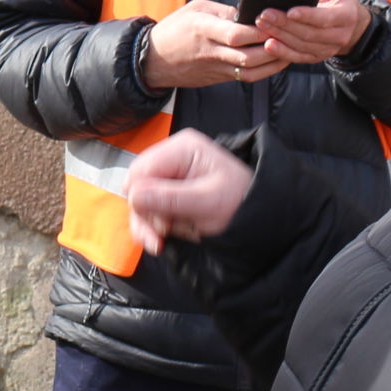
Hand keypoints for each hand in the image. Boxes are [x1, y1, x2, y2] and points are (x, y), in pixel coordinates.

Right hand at [123, 130, 255, 255]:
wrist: (255, 216)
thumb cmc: (239, 202)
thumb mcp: (209, 202)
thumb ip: (172, 199)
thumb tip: (134, 197)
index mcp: (182, 149)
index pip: (141, 170)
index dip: (142, 199)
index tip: (161, 224)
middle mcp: (170, 158)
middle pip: (136, 186)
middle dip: (145, 214)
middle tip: (163, 234)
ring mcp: (167, 176)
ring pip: (138, 201)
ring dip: (148, 224)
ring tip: (162, 241)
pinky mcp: (166, 192)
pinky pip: (146, 210)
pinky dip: (151, 227)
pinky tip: (160, 240)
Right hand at [142, 0, 290, 90]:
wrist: (154, 60)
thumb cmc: (175, 29)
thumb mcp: (195, 9)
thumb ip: (223, 11)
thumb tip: (251, 15)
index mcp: (203, 30)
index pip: (235, 34)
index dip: (258, 30)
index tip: (275, 22)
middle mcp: (210, 51)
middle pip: (248, 56)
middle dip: (272, 48)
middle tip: (289, 36)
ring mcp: (215, 68)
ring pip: (251, 71)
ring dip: (273, 63)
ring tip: (289, 50)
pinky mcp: (218, 78)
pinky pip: (245, 77)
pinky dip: (264, 69)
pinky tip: (275, 59)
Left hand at [253, 0, 370, 64]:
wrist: (351, 24)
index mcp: (347, 16)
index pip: (325, 18)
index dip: (307, 15)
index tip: (290, 11)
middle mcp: (339, 36)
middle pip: (309, 33)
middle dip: (285, 24)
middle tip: (265, 14)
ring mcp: (328, 49)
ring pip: (301, 45)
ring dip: (280, 36)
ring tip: (262, 25)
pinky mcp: (316, 57)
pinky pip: (298, 57)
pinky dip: (282, 52)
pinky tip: (269, 45)